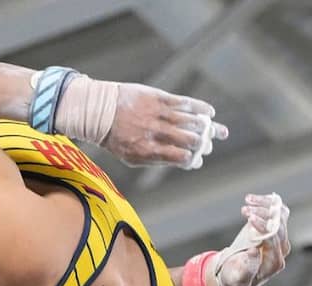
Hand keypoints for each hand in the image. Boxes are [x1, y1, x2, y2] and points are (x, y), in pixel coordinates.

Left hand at [102, 83, 227, 168]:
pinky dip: (202, 108)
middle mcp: (156, 133)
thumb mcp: (131, 157)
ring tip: (212, 130)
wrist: (99, 112)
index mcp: (148, 150)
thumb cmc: (116, 138)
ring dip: (207, 127)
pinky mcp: (160, 98)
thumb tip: (183, 162)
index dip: (193, 159)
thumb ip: (156, 160)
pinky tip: (210, 113)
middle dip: (203, 144)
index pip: (180, 158)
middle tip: (206, 145)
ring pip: (192, 121)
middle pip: (190, 140)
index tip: (197, 160)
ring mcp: (158, 114)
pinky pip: (187, 103)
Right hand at [216, 193, 289, 285]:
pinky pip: (277, 212)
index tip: (250, 218)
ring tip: (247, 200)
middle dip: (262, 215)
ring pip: (279, 216)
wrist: (236, 272)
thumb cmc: (235, 276)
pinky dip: (267, 203)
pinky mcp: (275, 228)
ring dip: (264, 206)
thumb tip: (254, 252)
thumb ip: (246, 269)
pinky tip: (253, 199)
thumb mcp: (236, 278)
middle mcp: (281, 249)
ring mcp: (280, 237)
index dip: (263, 227)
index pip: (273, 240)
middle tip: (245, 209)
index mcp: (274, 262)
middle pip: (278, 226)